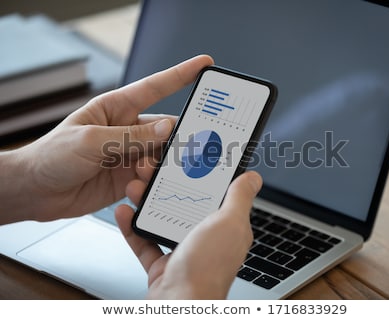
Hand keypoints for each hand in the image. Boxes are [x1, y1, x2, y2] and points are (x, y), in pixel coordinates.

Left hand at [0, 55, 213, 223]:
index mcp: (116, 108)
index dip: (181, 75)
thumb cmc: (52, 156)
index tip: (204, 66)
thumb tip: (167, 128)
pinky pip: (152, 178)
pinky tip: (138, 187)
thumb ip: (131, 136)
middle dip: (178, 136)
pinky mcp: (129, 178)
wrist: (34, 192)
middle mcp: (127, 130)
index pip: (154, 88)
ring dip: (160, 165)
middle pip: (165, 128)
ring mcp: (130, 154)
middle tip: (191, 144)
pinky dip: (152, 184)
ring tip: (143, 172)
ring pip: (161, 155)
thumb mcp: (90, 140)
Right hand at [115, 171, 261, 298]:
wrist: (179, 306)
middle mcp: (206, 238)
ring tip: (135, 186)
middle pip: (184, 203)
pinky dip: (132, 227)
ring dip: (146, 202)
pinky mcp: (162, 264)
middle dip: (165, 185)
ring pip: (162, 219)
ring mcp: (183, 252)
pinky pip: (145, 241)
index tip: (185, 158)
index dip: (200, 175)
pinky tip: (124, 212)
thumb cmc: (207, 269)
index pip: (214, 193)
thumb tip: (253, 177)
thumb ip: (239, 198)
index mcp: (226, 227)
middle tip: (152, 169)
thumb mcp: (229, 223)